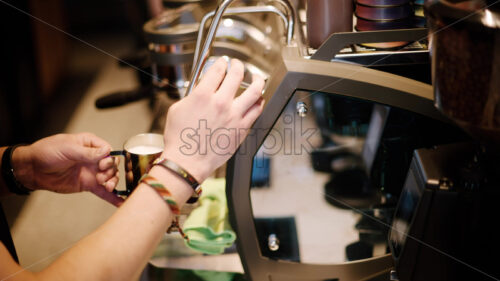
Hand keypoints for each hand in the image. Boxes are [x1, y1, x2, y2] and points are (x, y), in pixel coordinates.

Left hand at [13, 133, 122, 205]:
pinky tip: (121, 203)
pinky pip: (102, 192)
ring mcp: (91, 172)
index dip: (108, 159)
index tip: (101, 165)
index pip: (108, 150)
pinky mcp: (87, 185)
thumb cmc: (47, 152)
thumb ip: (88, 152)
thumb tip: (106, 152)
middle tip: (101, 177)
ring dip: (112, 183)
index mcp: (90, 144)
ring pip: (110, 178)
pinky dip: (112, 197)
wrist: (33, 169)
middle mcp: (93, 158)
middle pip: (112, 165)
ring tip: (107, 187)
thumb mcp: (68, 148)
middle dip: (110, 172)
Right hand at [162, 58, 264, 181]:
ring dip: (257, 80)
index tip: (222, 62)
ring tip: (256, 77)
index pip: (218, 70)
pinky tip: (258, 98)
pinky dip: (258, 101)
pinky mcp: (242, 129)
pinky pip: (257, 111)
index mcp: (203, 95)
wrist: (188, 162)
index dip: (221, 62)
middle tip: (237, 64)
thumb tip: (201, 89)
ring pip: (254, 91)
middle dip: (237, 65)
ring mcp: (234, 116)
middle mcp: (221, 103)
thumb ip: (192, 95)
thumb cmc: (180, 139)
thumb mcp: (177, 109)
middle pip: (237, 75)